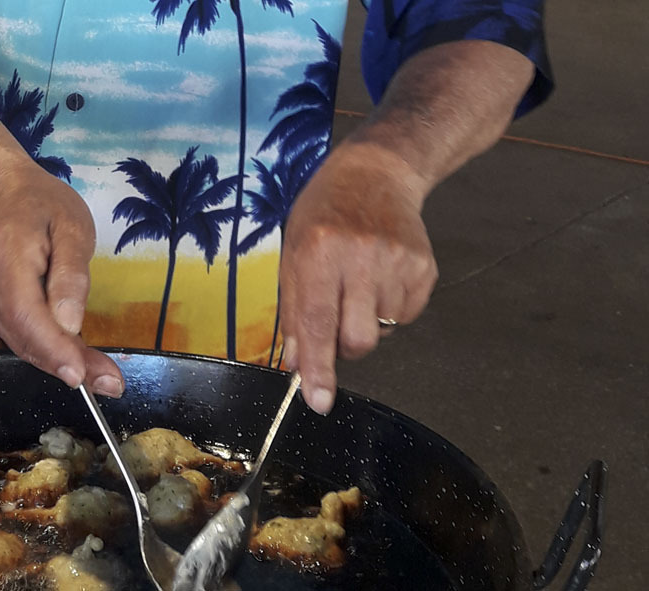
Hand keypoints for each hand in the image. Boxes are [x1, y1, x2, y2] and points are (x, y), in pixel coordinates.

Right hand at [0, 163, 124, 396]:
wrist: (6, 196)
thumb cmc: (46, 208)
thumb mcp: (73, 228)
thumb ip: (72, 275)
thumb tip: (70, 324)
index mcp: (6, 255)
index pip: (26, 314)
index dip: (53, 350)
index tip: (81, 375)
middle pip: (24, 336)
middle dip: (67, 363)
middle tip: (111, 382)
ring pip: (20, 342)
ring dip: (60, 361)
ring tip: (102, 374)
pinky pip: (17, 336)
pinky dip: (47, 349)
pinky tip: (74, 355)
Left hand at [280, 143, 437, 414]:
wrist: (377, 173)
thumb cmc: (324, 215)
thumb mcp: (293, 254)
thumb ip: (294, 312)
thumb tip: (299, 365)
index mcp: (318, 252)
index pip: (317, 324)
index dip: (319, 368)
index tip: (318, 402)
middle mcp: (360, 257)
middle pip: (358, 340)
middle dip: (345, 346)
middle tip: (337, 319)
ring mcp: (398, 262)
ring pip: (383, 331)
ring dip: (368, 321)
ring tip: (359, 283)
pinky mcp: (425, 267)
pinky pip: (405, 316)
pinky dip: (390, 308)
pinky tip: (381, 276)